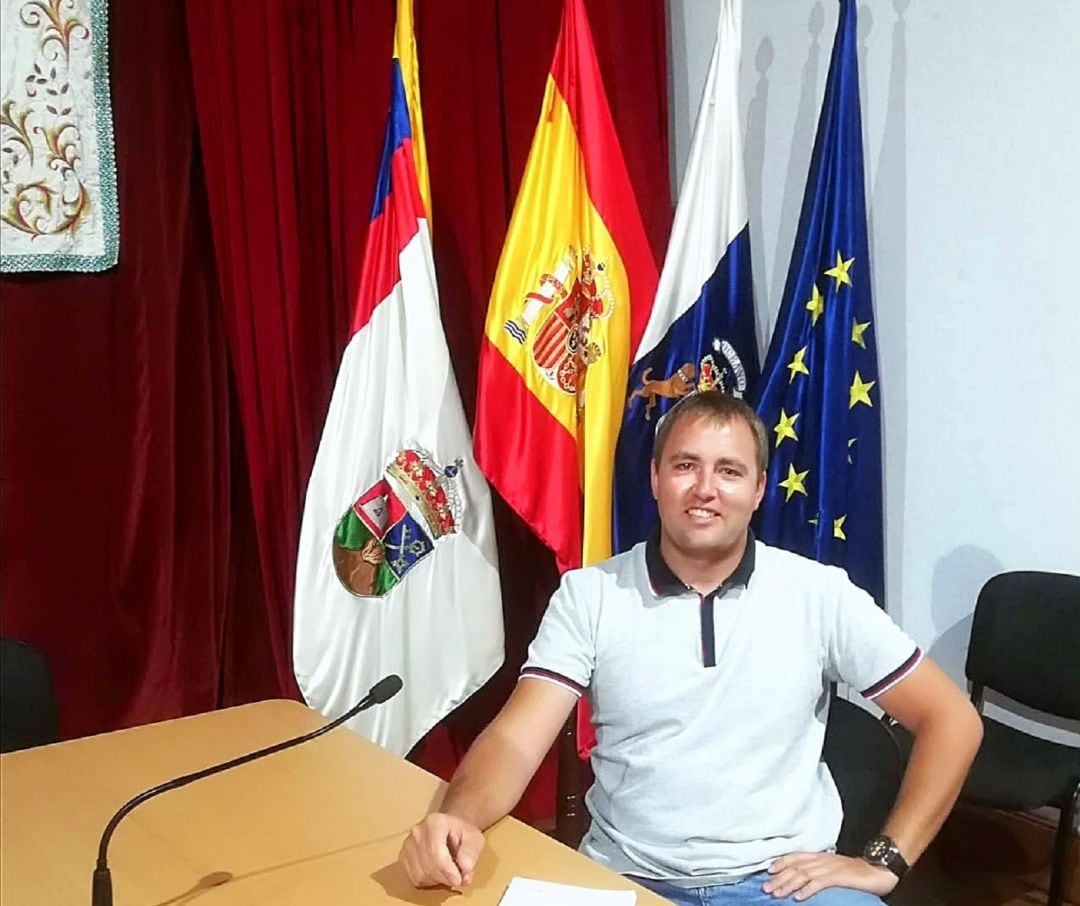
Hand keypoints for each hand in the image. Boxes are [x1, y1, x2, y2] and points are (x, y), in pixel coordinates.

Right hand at [399, 813, 484, 888]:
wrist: (450, 828)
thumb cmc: (461, 833)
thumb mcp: (474, 838)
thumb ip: (471, 852)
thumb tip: (466, 868)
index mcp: (435, 822)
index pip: (436, 851)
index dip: (447, 870)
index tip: (459, 880)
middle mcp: (417, 832)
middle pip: (428, 865)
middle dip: (445, 877)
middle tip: (459, 879)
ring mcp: (407, 844)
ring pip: (420, 875)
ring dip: (437, 881)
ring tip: (449, 873)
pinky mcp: (403, 857)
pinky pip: (414, 878)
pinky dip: (427, 882)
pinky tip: (437, 874)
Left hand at [764, 852, 898, 900]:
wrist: (878, 869)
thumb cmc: (856, 871)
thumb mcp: (833, 867)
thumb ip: (819, 869)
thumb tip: (803, 877)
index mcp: (820, 856)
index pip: (796, 856)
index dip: (781, 862)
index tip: (768, 870)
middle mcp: (822, 860)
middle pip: (795, 867)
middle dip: (779, 878)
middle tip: (766, 887)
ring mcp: (829, 867)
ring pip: (803, 875)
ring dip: (788, 885)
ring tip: (777, 894)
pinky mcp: (838, 876)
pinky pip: (819, 883)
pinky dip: (807, 890)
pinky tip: (798, 897)